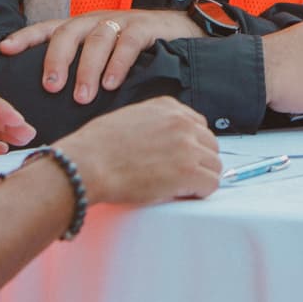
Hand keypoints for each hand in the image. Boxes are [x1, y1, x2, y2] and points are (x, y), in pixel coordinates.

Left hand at [0, 9, 198, 103]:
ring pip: (97, 39)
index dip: (26, 37)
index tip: (4, 49)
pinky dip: (118, 63)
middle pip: (68, 32)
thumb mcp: (105, 57)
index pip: (48, 28)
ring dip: (88, 69)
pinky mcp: (145, 27)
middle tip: (50, 87)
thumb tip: (54, 103)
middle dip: (56, 59)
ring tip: (83, 96)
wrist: (184, 33)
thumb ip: (83, 71)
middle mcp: (97, 20)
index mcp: (82, 28)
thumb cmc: (138, 53)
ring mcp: (121, 22)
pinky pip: (128, 43)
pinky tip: (112, 84)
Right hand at [56, 98, 221, 203]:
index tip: (184, 157)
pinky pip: (211, 184)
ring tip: (180, 187)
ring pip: (214, 165)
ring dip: (201, 178)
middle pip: (211, 145)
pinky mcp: (188, 172)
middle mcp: (181, 123)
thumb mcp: (130, 118)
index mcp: (168, 107)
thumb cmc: (98, 146)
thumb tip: (165, 142)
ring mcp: (187, 146)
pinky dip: (200, 193)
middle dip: (199, 162)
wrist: (88, 163)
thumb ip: (155, 124)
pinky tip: (182, 194)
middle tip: (181, 176)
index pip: (199, 125)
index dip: (192, 145)